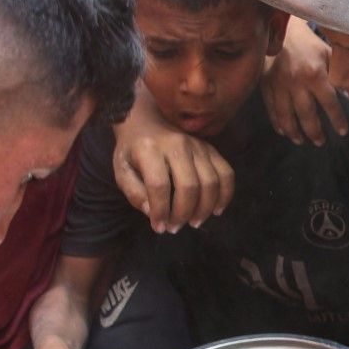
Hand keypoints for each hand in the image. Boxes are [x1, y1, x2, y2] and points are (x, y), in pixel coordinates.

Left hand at [112, 93, 234, 232]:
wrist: (146, 120)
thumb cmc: (132, 149)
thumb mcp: (121, 169)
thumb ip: (133, 192)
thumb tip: (153, 213)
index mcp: (150, 149)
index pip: (159, 185)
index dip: (161, 211)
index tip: (159, 228)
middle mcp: (177, 145)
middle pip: (189, 186)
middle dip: (183, 213)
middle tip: (176, 228)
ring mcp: (198, 145)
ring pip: (210, 182)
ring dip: (204, 208)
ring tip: (194, 222)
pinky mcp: (211, 148)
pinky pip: (226, 173)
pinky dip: (225, 195)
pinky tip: (216, 210)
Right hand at [264, 15, 346, 145]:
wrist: (282, 29)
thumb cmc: (310, 44)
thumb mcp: (329, 55)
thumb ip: (339, 74)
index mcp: (315, 74)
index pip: (329, 103)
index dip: (337, 120)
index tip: (343, 132)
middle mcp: (296, 81)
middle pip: (306, 115)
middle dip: (314, 132)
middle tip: (321, 142)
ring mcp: (278, 84)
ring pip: (286, 115)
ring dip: (294, 131)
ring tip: (301, 141)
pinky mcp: (265, 83)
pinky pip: (271, 108)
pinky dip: (277, 122)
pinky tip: (283, 132)